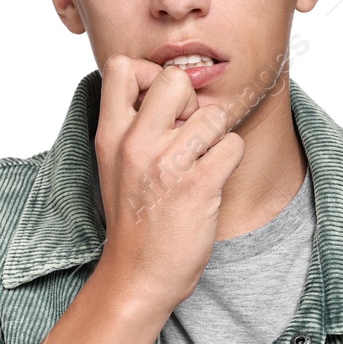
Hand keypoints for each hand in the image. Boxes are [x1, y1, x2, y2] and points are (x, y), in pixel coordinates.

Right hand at [92, 53, 244, 313]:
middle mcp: (135, 144)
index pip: (123, 68)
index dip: (151, 74)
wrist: (138, 276)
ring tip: (201, 161)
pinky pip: (232, 144)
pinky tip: (213, 179)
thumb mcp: (114, 164)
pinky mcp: (198, 185)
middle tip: (188, 132)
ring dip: (215, 136)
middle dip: (191, 100)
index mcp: (110, 135)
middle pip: (176, 79)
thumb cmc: (133, 219)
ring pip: (213, 114)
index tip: (161, 103)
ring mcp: (167, 164)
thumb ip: (132, 124)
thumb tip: (170, 85)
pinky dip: (230, 159)